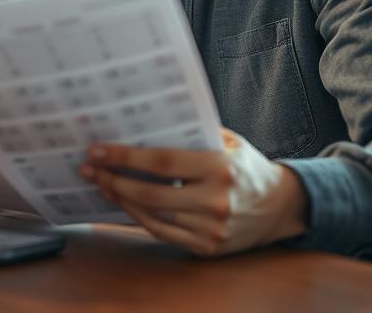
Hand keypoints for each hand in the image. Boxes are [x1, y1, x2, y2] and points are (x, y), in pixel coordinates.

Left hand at [79, 129, 307, 256]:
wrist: (282, 206)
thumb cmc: (247, 166)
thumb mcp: (228, 141)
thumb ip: (193, 133)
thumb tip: (145, 123)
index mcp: (220, 168)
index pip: (162, 162)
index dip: (125, 156)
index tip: (98, 150)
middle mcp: (215, 201)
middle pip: (151, 193)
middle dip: (114, 180)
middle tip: (89, 168)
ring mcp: (211, 229)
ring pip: (153, 216)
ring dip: (121, 200)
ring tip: (102, 184)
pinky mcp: (207, 248)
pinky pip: (163, 233)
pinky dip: (139, 218)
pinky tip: (124, 202)